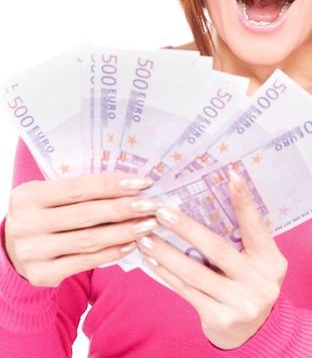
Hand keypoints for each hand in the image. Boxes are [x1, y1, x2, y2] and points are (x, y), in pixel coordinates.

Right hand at [5, 173, 157, 286]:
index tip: (141, 182)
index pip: (78, 188)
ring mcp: (33, 252)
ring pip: (89, 239)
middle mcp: (26, 224)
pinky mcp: (42, 274)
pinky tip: (131, 244)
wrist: (15, 249)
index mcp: (28, 196)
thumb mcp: (48, 196)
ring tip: (148, 225)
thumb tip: (129, 183)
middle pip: (86, 214)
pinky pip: (85, 261)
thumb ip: (80, 190)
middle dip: (123, 208)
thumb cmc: (43, 214)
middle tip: (151, 205)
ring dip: (124, 231)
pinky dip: (111, 253)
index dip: (111, 185)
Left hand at [136, 170, 286, 348]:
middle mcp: (261, 282)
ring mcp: (241, 304)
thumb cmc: (249, 283)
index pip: (256, 227)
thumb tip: (212, 197)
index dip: (244, 202)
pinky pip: (188, 292)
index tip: (231, 175)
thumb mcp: (257, 260)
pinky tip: (151, 261)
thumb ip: (242, 238)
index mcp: (271, 261)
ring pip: (196, 273)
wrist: (255, 332)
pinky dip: (168, 275)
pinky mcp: (220, 320)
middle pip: (218, 250)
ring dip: (167, 253)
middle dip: (186, 228)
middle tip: (161, 211)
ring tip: (145, 236)